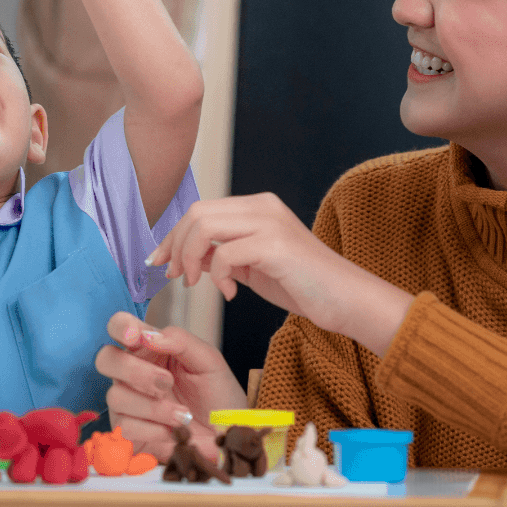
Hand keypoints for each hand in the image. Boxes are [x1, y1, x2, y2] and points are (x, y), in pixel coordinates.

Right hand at [94, 311, 245, 462]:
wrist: (228, 437)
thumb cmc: (218, 397)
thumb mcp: (209, 361)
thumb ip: (180, 340)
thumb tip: (149, 336)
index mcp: (149, 350)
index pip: (120, 327)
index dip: (121, 327)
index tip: (135, 337)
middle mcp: (131, 373)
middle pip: (106, 359)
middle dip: (134, 370)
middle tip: (166, 382)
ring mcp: (127, 403)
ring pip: (116, 396)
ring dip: (154, 407)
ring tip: (184, 415)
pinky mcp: (127, 432)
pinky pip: (125, 427)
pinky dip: (153, 430)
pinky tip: (173, 432)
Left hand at [148, 193, 416, 353]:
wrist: (346, 300)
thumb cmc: (304, 286)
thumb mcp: (253, 267)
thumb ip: (225, 255)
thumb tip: (192, 257)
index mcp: (258, 207)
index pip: (200, 210)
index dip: (173, 236)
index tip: (160, 262)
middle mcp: (263, 206)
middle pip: (196, 213)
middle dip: (175, 246)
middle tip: (175, 276)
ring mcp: (270, 222)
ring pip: (204, 226)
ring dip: (190, 258)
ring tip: (197, 283)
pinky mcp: (275, 245)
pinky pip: (225, 253)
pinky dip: (219, 276)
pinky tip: (232, 293)